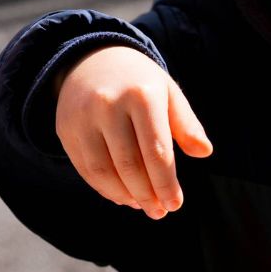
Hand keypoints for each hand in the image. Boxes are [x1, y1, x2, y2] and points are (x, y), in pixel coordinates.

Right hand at [55, 46, 211, 219]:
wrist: (91, 59)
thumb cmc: (139, 82)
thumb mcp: (167, 92)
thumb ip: (186, 124)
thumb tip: (204, 152)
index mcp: (141, 96)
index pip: (156, 151)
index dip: (166, 183)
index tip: (174, 204)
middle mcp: (108, 105)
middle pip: (129, 165)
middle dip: (147, 195)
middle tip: (159, 212)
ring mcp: (83, 118)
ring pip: (103, 171)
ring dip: (124, 195)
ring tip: (140, 205)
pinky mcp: (66, 130)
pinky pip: (85, 169)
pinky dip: (104, 188)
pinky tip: (121, 195)